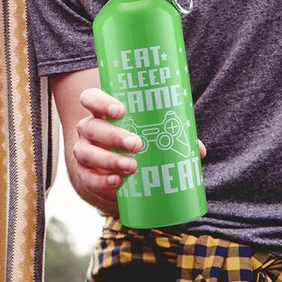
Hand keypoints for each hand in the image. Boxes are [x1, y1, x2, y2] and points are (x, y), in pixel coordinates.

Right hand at [68, 88, 205, 213]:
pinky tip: (118, 182)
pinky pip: (88, 177)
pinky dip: (102, 181)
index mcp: (102, 111)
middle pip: (92, 127)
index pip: (91, 99)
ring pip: (87, 153)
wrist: (113, 168)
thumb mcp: (149, 133)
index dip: (102, 102)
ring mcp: (83, 151)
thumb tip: (198, 150)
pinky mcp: (85, 174)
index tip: (121, 111)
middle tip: (137, 144)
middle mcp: (88, 128)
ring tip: (132, 167)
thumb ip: (171, 136)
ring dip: (109, 160)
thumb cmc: (134, 140)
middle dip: (113, 135)